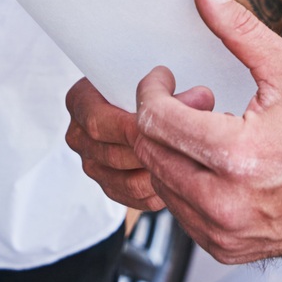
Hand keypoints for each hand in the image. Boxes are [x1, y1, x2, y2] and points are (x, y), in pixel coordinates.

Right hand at [65, 77, 214, 210]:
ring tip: (191, 160)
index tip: (166, 123)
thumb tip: (202, 98)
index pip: (98, 121)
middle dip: (155, 150)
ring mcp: (92, 164)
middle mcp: (79, 135)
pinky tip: (181, 178)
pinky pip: (137, 198)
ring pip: (129, 181)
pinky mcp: (110, 187)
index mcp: (81, 101)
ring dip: (162, 173)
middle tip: (189, 144)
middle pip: (114, 154)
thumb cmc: (147, 87)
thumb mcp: (156, 83)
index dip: (133, 126)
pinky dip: (161, 191)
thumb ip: (174, 94)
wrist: (139, 105)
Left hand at [129, 0, 281, 264]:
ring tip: (210, 131)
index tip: (164, 79)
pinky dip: (184, 182)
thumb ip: (238, 28)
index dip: (151, 91)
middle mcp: (226, 203)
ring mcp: (224, 233)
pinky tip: (213, 163)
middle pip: (149, 152)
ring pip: (158, 183)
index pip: (156, 121)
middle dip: (162, 118)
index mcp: (238, 157)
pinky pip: (179, 211)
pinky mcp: (225, 249)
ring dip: (171, 151)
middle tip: (196, 100)